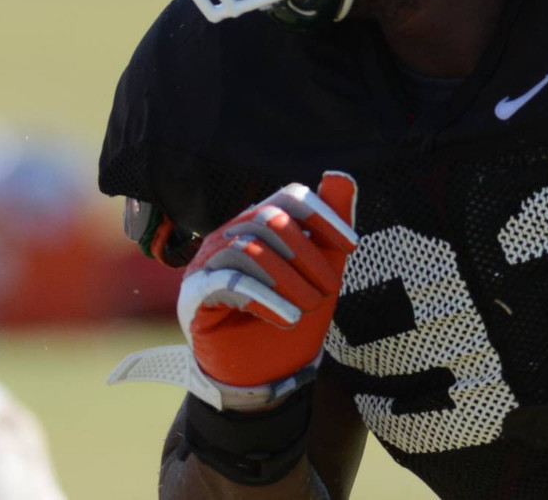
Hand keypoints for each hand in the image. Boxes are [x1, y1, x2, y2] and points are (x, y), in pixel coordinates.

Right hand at [181, 172, 357, 388]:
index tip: (352, 246)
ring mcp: (208, 261)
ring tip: (310, 307)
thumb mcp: (321, 270)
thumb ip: (329, 225)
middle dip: (308, 254)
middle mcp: (231, 233)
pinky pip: (228, 282)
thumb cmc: (291, 314)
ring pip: (249, 248)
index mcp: (261, 222)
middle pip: (269, 219)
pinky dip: (265, 299)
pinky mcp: (195, 294)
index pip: (289, 197)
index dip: (323, 215)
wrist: (263, 373)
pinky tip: (288, 318)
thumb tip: (341, 175)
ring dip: (289, 280)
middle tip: (330, 289)